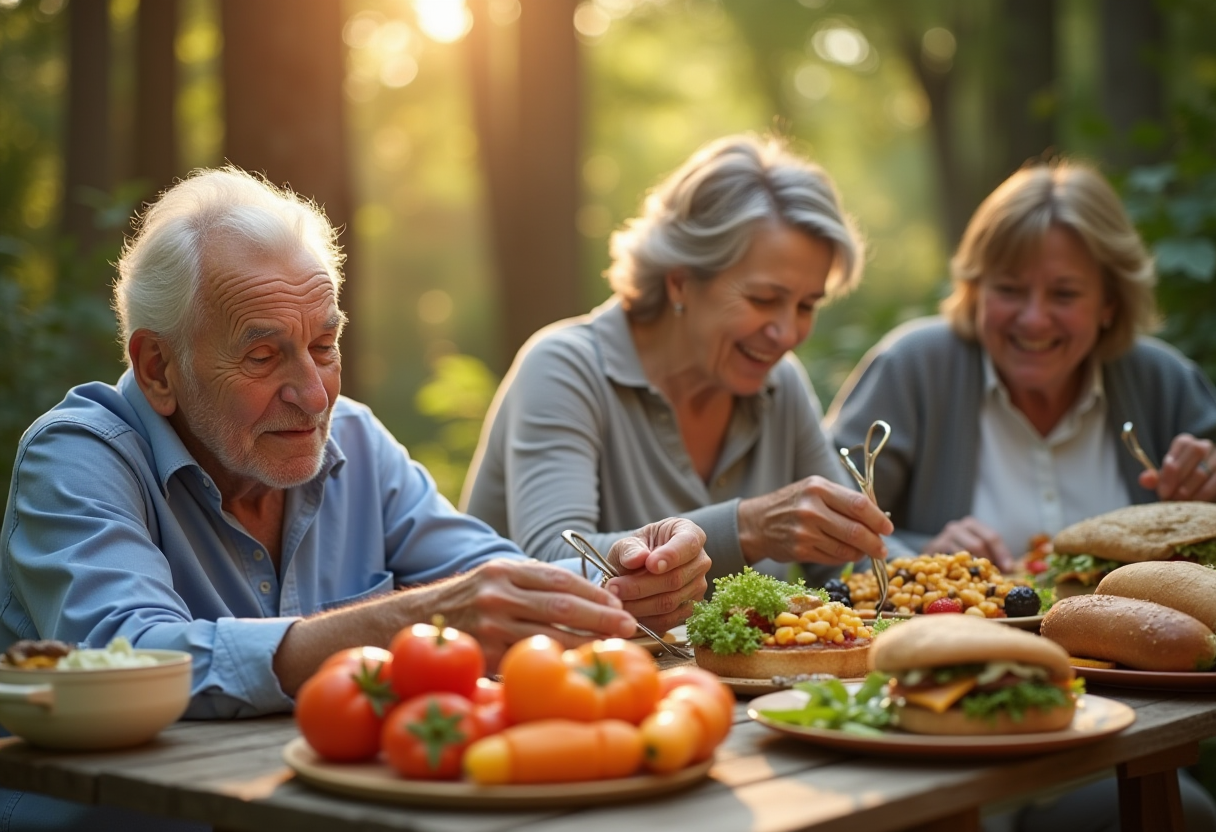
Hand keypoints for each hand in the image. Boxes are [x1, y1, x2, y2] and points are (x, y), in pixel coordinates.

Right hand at [428, 559, 636, 671]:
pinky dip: (556, 663)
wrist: (413, 622)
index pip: (560, 579)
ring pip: (549, 636)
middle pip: (562, 606)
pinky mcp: (486, 655)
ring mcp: (491, 627)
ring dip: (586, 643)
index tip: (618, 602)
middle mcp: (498, 595)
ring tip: (611, 648)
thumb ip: (531, 582)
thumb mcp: (494, 577)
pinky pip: (529, 660)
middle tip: (628, 625)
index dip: (594, 592)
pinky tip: (576, 666)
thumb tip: (587, 595)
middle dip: (601, 617)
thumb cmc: (466, 601)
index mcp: (505, 570)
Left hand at [603, 518, 710, 633]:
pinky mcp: (689, 610)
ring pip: (670, 602)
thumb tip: (637, 559)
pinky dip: (645, 619)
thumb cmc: (638, 549)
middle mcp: (700, 562)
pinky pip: (668, 620)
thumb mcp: (629, 542)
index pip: (688, 544)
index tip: (650, 565)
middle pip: (676, 579)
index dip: (670, 556)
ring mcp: (698, 588)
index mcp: (690, 534)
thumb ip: (631, 548)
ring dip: (639, 605)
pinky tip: (626, 612)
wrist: (639, 568)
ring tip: (615, 599)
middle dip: (641, 586)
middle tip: (614, 587)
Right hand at [737, 476, 893, 566]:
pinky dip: (846, 558)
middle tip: (883, 549)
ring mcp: (805, 532)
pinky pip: (834, 558)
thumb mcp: (813, 490)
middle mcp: (811, 509)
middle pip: (856, 530)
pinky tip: (847, 554)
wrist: (756, 523)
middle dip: (875, 542)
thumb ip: (842, 500)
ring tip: (866, 552)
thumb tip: (877, 518)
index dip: (878, 519)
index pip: (858, 504)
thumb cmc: (791, 504)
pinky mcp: (801, 551)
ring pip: (847, 548)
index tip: (888, 528)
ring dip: (862, 553)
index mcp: (818, 488)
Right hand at [922, 517, 1014, 572]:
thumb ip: (991, 555)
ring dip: (975, 568)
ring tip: (982, 579)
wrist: (930, 553)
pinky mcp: (933, 549)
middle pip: (979, 544)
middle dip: (989, 562)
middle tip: (995, 577)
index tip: (1009, 568)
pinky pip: (951, 561)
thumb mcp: (975, 547)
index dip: (1002, 553)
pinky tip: (966, 579)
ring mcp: (943, 537)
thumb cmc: (958, 551)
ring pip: (964, 553)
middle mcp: (957, 527)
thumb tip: (1011, 570)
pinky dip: (960, 571)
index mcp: (971, 524)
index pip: (991, 537)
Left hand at [1139, 433, 1215, 501]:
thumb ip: (1155, 478)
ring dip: (1190, 489)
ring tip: (1179, 503)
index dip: (1170, 468)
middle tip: (1169, 498)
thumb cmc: (1179, 481)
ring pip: (1205, 470)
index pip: (1180, 445)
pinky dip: (1204, 494)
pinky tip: (1194, 504)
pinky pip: (1215, 483)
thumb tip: (1144, 480)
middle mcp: (1204, 446)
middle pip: (1196, 453)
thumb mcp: (1166, 478)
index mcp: (1186, 442)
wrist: (1201, 485)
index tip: (1162, 490)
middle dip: (1179, 478)